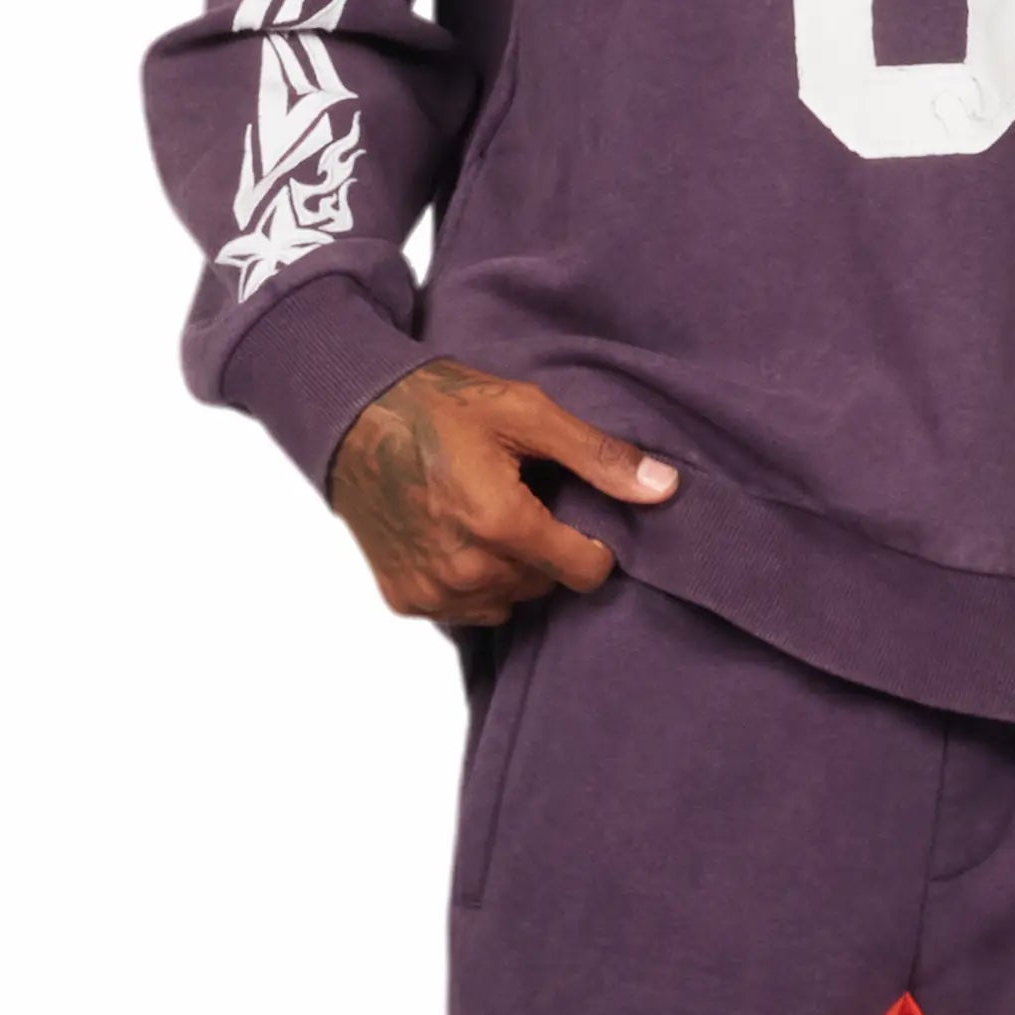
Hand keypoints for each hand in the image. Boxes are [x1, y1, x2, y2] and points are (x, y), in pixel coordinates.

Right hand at [328, 357, 676, 627]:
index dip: (591, 541)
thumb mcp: (526, 412)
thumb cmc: (437, 405)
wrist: (350, 413)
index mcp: (502, 524)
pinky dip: (467, 580)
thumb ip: (598, 456)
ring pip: (506, 601)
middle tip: (518, 498)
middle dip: (544, 549)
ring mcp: (432, 590)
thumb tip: (664, 489)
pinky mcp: (405, 599)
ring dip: (507, 570)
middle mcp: (467, 570)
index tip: (570, 510)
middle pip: (545, 585)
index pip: (586, 570)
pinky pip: (463, 608)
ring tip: (485, 516)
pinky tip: (453, 535)